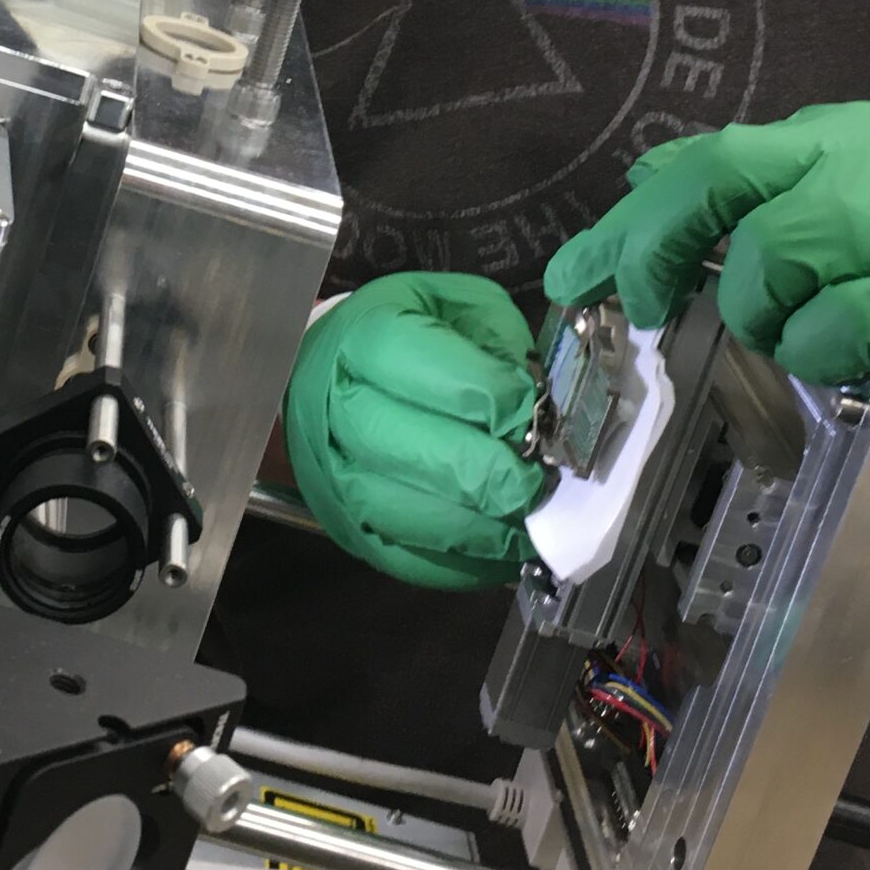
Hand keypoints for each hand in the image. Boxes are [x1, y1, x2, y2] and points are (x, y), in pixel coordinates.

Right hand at [283, 274, 545, 589]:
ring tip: (530, 523)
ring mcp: (334, 473)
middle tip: (540, 484)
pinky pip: (405, 557)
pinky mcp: (344, 524)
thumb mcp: (454, 306)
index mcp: (366, 339)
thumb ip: (497, 343)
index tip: (532, 413)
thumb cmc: (405, 333)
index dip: (491, 398)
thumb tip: (536, 404)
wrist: (329, 370)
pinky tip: (500, 549)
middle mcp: (338, 409)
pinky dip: (461, 563)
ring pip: (409, 514)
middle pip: (417, 453)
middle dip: (493, 476)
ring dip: (481, 528)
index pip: (427, 373)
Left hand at [544, 103, 869, 501]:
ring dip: (767, 313)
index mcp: (829, 140)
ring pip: (777, 248)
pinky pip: (843, 320)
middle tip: (650, 305)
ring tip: (803, 340)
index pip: (703, 162)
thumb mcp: (837, 227)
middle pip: (723, 180)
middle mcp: (864, 159)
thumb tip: (644, 189)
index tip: (575, 276)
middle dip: (661, 247)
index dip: (629, 223)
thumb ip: (748, 208)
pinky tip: (855, 360)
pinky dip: (828, 351)